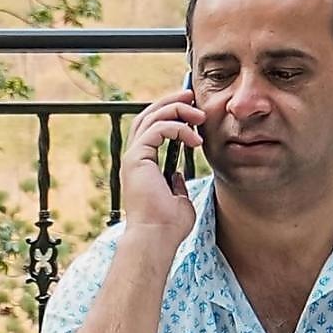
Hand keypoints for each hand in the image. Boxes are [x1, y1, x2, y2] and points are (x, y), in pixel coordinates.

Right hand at [118, 89, 205, 260]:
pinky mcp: (136, 158)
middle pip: (148, 116)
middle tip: (191, 95)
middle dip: (171, 101)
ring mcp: (133, 157)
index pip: (151, 129)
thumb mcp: (178, 199)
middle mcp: (134, 158)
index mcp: (142, 165)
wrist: (157, 238)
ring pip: (150, 118)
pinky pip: (156, 129)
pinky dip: (177, 128)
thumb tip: (178, 177)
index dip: (170, 114)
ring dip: (176, 110)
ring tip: (199, 115)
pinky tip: (194, 139)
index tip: (192, 110)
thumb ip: (176, 185)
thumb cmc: (168, 226)